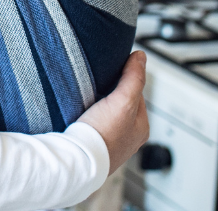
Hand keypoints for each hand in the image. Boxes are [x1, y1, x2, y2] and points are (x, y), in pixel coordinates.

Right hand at [78, 51, 148, 174]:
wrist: (76, 161)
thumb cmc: (102, 135)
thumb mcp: (123, 100)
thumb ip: (134, 77)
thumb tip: (141, 57)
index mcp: (141, 128)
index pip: (137, 94)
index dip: (125, 80)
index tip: (113, 73)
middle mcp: (129, 138)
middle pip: (121, 105)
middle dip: (110, 95)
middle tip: (97, 86)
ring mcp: (111, 145)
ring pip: (106, 116)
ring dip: (97, 107)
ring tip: (87, 100)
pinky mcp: (93, 148)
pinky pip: (93, 127)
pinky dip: (88, 119)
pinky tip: (80, 115)